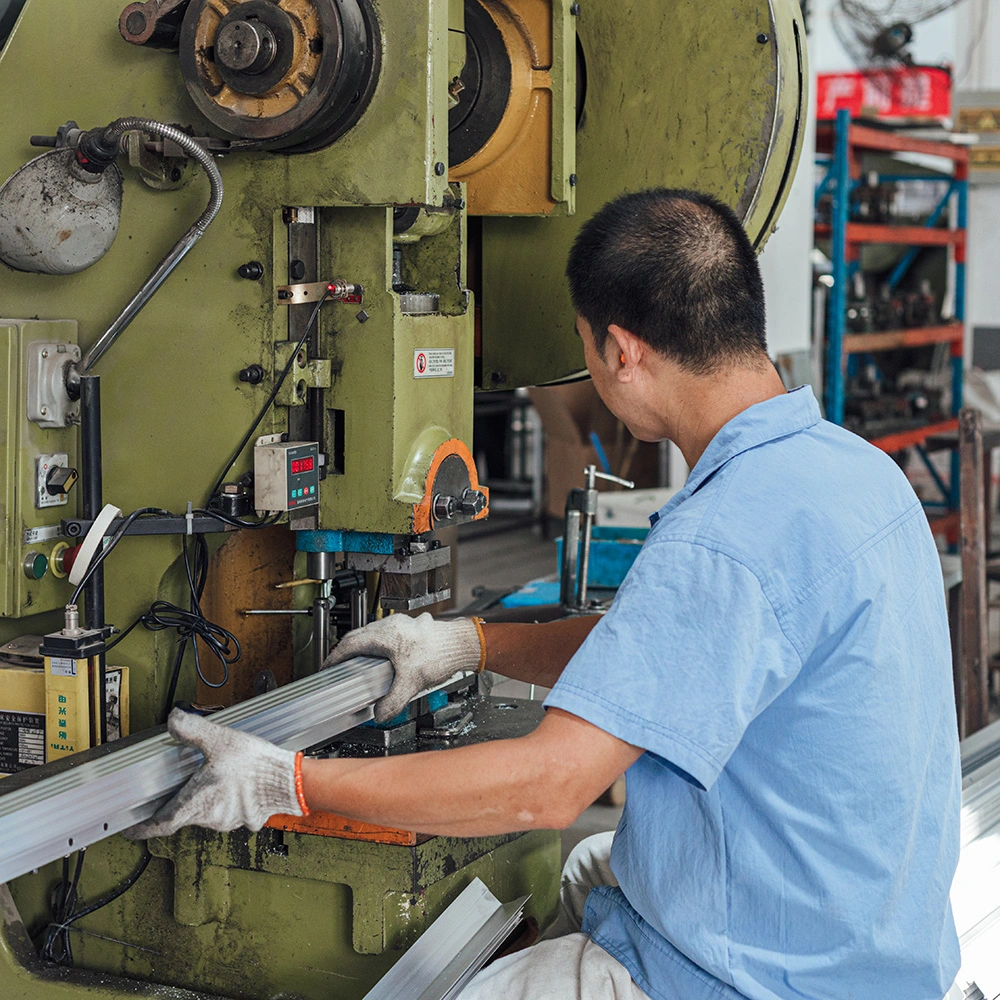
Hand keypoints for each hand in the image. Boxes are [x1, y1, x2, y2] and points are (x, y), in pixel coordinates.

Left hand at [124, 708, 303, 838]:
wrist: (290, 779)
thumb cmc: (256, 766)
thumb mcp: (220, 740)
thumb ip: (192, 730)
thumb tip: (173, 720)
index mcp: (198, 802)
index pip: (160, 824)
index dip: (142, 828)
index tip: (131, 829)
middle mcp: (211, 817)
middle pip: (185, 815)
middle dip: (183, 801)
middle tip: (185, 783)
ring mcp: (230, 820)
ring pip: (208, 814)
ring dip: (207, 799)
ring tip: (216, 777)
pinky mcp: (248, 819)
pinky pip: (230, 813)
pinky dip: (228, 801)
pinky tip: (236, 784)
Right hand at [323, 613, 481, 722]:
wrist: (464, 644)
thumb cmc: (440, 654)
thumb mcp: (411, 683)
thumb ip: (392, 701)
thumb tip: (380, 713)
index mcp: (384, 634)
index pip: (349, 644)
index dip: (335, 658)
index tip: (328, 667)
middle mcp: (391, 626)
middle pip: (359, 638)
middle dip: (347, 654)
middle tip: (340, 669)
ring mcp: (402, 625)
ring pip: (373, 635)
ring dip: (364, 650)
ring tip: (360, 666)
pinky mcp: (412, 629)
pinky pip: (387, 637)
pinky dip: (379, 649)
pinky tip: (386, 662)